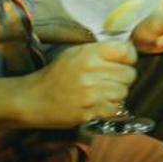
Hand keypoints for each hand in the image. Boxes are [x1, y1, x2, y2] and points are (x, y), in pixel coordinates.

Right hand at [21, 40, 135, 128]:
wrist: (33, 99)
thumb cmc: (55, 75)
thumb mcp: (75, 53)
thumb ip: (100, 51)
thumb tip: (127, 52)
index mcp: (89, 53)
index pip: (127, 51)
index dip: (129, 58)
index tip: (124, 62)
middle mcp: (92, 71)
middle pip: (129, 74)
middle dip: (124, 78)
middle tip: (112, 80)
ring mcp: (91, 92)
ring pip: (123, 92)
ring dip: (117, 94)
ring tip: (103, 93)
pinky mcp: (89, 111)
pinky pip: (114, 109)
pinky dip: (110, 108)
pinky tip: (98, 104)